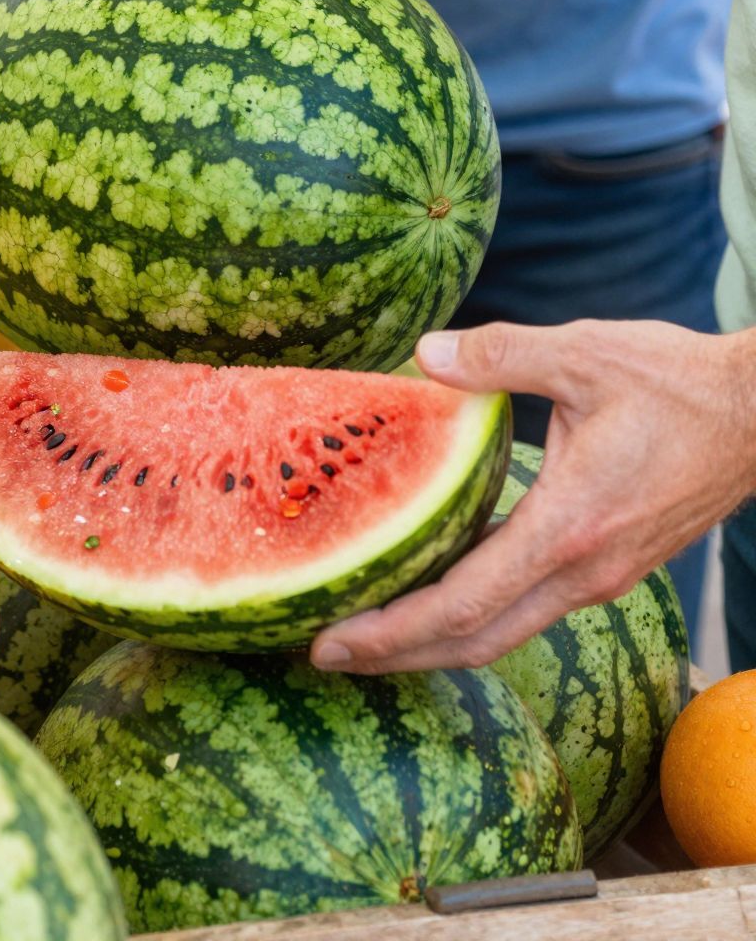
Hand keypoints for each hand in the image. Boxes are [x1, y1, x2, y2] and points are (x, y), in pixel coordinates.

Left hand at [310, 318, 755, 673]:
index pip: (464, 604)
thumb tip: (422, 354)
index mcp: (569, 527)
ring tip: (370, 627)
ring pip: (504, 628)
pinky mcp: (611, 564)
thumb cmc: (679, 383)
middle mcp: (584, 570)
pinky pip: (529, 604)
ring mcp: (601, 575)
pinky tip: (439, 580)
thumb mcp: (583, 352)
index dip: (392, 631)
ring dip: (435, 636)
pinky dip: (474, 608)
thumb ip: (497, 355)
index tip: (333, 643)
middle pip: (476, 640)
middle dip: (398, 654)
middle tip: (327, 654)